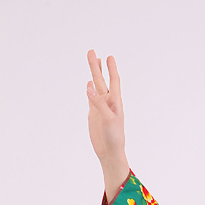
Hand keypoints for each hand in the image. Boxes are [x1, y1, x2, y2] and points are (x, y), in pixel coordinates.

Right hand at [86, 49, 128, 197]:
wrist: (110, 152)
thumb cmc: (114, 137)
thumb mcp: (108, 118)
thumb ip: (99, 102)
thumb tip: (89, 85)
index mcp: (115, 102)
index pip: (114, 81)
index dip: (112, 69)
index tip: (109, 57)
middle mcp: (108, 102)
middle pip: (101, 80)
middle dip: (97, 66)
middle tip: (92, 52)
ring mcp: (100, 107)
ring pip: (95, 86)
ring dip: (93, 73)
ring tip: (92, 61)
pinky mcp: (94, 114)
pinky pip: (91, 98)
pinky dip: (89, 89)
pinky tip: (89, 83)